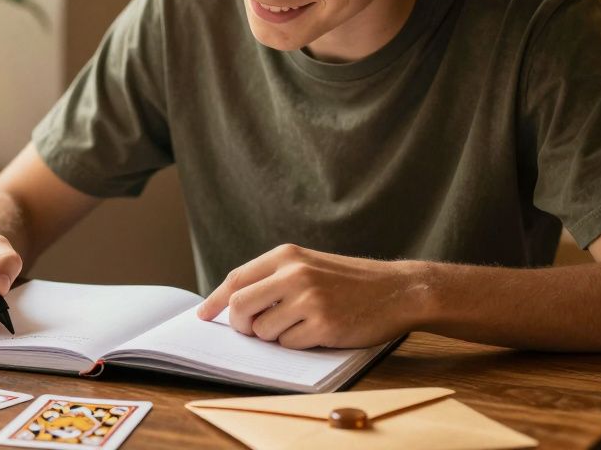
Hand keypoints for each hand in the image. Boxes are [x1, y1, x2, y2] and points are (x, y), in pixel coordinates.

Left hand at [195, 244, 427, 348]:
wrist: (398, 289)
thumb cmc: (350, 281)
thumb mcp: (310, 264)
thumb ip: (275, 278)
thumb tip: (233, 303)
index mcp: (287, 256)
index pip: (236, 278)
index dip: (215, 299)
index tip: (202, 315)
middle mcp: (294, 274)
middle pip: (240, 307)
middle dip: (241, 325)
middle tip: (253, 330)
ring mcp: (308, 300)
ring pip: (263, 331)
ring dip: (275, 336)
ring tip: (300, 325)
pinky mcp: (323, 325)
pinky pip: (288, 345)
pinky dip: (297, 345)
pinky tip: (318, 332)